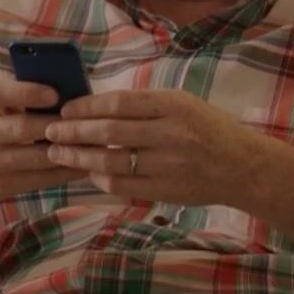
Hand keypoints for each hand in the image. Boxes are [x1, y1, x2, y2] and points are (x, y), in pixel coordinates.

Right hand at [0, 70, 87, 204]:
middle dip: (56, 125)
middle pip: (21, 128)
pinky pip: (38, 179)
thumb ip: (15, 89)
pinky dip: (63, 172)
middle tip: (86, 120)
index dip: (28, 92)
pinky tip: (83, 164)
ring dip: (67, 150)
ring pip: (34, 158)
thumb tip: (63, 81)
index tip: (56, 93)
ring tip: (93, 142)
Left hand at [44, 89, 271, 205]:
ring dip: (79, 156)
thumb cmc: (210, 129)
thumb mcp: (183, 103)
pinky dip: (100, 178)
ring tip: (57, 152)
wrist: (243, 166)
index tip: (66, 109)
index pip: (119, 103)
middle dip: (74, 131)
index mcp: (173, 105)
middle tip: (50, 130)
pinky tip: (87, 171)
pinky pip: (123, 185)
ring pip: (111, 161)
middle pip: (109, 132)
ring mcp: (167, 165)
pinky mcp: (165, 190)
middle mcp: (170, 133)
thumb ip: (146, 105)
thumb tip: (97, 106)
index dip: (87, 107)